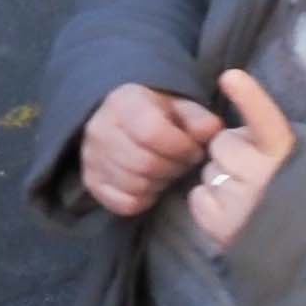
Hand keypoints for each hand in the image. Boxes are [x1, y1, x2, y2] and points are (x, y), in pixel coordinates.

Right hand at [76, 79, 221, 217]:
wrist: (117, 117)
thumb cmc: (154, 111)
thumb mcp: (178, 104)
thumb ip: (197, 118)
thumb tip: (214, 132)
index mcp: (123, 102)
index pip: (151, 133)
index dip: (180, 147)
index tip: (194, 150)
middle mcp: (100, 129)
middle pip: (144, 163)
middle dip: (173, 168)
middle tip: (185, 163)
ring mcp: (91, 158)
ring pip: (135, 186)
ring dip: (161, 184)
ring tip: (169, 172)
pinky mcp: (91, 182)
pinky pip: (124, 204)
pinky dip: (145, 199)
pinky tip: (152, 185)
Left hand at [183, 66, 299, 248]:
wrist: (303, 245)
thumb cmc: (292, 193)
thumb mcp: (291, 159)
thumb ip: (265, 140)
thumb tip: (232, 132)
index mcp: (285, 154)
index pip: (265, 120)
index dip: (248, 96)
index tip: (230, 76)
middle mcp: (262, 176)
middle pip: (222, 143)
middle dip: (230, 152)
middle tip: (251, 171)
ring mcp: (240, 203)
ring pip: (209, 171)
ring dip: (220, 178)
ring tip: (244, 196)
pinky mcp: (221, 227)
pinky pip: (197, 197)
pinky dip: (207, 201)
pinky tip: (228, 211)